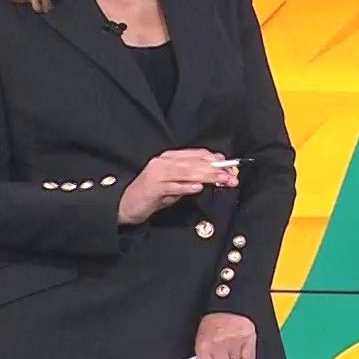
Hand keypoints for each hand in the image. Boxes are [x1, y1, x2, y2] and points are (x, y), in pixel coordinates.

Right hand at [117, 149, 237, 225]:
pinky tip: (197, 187)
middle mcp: (164, 162)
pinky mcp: (152, 187)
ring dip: (206, 176)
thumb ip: (194, 176)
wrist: (127, 204)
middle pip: (194, 163)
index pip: (198, 154)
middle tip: (231, 177)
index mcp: (170, 158)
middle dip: (215, 169)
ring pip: (186, 172)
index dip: (216, 160)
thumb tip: (218, 172)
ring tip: (220, 181)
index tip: (231, 168)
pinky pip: (172, 186)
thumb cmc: (154, 194)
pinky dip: (186, 186)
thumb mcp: (177, 183)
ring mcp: (157, 174)